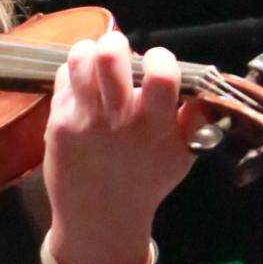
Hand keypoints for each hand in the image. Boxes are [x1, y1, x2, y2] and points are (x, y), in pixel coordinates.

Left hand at [42, 29, 194, 263]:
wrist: (100, 219)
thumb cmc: (146, 182)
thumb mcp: (183, 156)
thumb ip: (196, 120)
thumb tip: (204, 87)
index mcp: (155, 125)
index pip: (161, 72)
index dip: (160, 58)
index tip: (156, 65)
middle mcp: (118, 119)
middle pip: (111, 56)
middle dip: (117, 44)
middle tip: (120, 54)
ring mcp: (84, 120)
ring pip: (80, 59)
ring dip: (91, 52)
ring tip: (98, 63)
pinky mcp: (58, 123)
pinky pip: (63, 79)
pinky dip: (73, 75)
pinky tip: (83, 87)